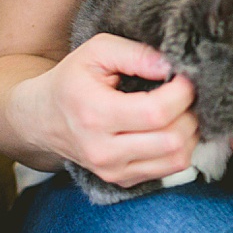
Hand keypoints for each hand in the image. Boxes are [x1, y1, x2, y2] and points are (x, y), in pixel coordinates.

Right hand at [27, 33, 198, 187]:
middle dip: (191, 112)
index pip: (156, 113)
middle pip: (172, 140)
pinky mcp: (122, 181)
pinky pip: (169, 170)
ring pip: (177, 160)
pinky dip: (180, 147)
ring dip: (191, 133)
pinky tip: (172, 126)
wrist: (42, 118)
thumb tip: (170, 66)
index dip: (183, 93)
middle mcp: (103, 151)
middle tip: (188, 92)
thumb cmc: (72, 80)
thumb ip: (134, 53)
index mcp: (95, 114)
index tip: (186, 76)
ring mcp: (113, 171)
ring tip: (183, 109)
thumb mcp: (96, 51)